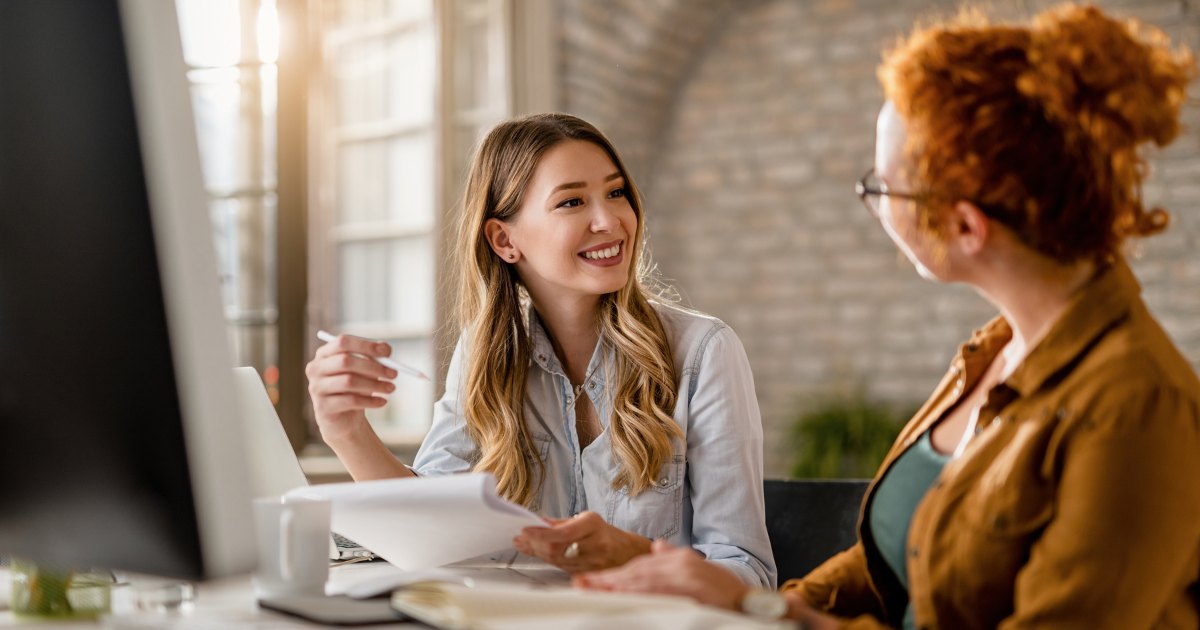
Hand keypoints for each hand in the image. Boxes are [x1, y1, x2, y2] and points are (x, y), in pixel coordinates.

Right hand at [306, 333, 397, 443]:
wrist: (343, 419)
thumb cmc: (355, 389)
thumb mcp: (365, 370)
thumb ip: (374, 357)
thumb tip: (386, 350)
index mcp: (324, 354)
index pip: (342, 342)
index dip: (366, 346)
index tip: (387, 352)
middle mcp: (316, 369)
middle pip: (345, 361)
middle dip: (373, 366)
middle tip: (394, 373)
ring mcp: (317, 388)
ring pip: (349, 382)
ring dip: (375, 384)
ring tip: (391, 389)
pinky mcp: (323, 407)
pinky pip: (350, 401)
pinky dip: (370, 401)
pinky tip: (382, 402)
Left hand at [512, 511, 651, 572]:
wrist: (626, 552)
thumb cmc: (603, 533)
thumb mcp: (586, 519)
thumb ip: (561, 523)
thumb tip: (537, 522)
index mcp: (593, 525)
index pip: (564, 532)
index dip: (542, 533)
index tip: (525, 530)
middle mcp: (594, 545)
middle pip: (557, 549)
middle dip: (535, 544)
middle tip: (520, 537)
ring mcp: (592, 562)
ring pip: (556, 560)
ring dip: (537, 552)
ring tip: (524, 543)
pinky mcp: (587, 574)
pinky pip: (561, 567)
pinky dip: (546, 559)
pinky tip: (537, 552)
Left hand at [572, 539, 747, 609]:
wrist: (749, 601)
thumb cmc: (722, 589)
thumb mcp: (697, 567)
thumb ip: (674, 556)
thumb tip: (655, 546)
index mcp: (678, 559)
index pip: (639, 565)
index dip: (614, 573)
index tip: (592, 579)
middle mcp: (679, 565)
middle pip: (636, 572)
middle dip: (607, 579)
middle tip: (583, 584)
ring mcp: (685, 578)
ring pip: (642, 582)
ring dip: (617, 587)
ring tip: (595, 590)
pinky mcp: (691, 591)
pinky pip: (658, 594)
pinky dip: (639, 595)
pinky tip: (624, 597)